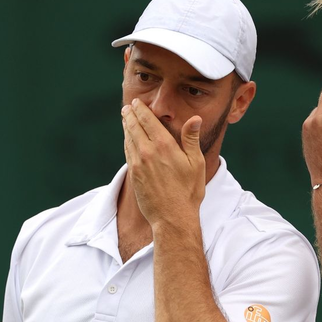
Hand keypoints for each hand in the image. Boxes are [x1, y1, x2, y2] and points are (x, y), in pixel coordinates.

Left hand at [122, 99, 205, 228]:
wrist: (172, 218)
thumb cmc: (189, 192)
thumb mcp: (196, 164)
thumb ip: (191, 139)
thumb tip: (195, 118)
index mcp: (165, 146)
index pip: (148, 121)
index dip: (141, 110)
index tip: (137, 102)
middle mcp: (148, 152)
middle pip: (134, 127)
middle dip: (130, 115)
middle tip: (127, 107)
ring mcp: (138, 164)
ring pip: (129, 139)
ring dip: (126, 127)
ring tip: (125, 119)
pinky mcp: (133, 175)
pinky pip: (128, 152)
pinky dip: (127, 142)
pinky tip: (128, 139)